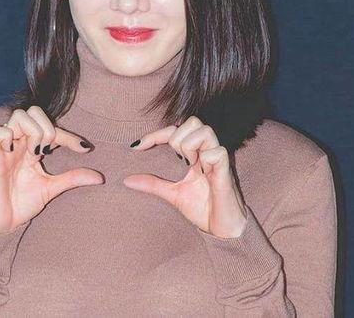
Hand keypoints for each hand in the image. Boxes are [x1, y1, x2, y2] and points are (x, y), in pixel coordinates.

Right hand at [0, 106, 103, 233]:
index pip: (52, 128)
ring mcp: (5, 146)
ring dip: (32, 131)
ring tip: (33, 153)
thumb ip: (73, 178)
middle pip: (34, 111)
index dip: (69, 136)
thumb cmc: (23, 203)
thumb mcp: (52, 187)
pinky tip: (13, 152)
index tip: (85, 149)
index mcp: (31, 147)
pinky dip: (8, 137)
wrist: (4, 224)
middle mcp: (19, 142)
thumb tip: (100, 178)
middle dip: (47, 128)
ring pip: (19, 115)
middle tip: (47, 151)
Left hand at [123, 116, 246, 237]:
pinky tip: (204, 173)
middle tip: (177, 159)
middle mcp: (206, 152)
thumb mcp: (172, 194)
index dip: (156, 134)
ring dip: (190, 146)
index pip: (175, 130)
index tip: (137, 147)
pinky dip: (206, 159)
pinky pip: (217, 152)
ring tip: (190, 165)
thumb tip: (127, 181)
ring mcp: (217, 160)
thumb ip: (153, 184)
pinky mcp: (226, 171)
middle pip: (193, 121)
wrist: (221, 231)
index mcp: (195, 154)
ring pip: (205, 130)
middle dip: (177, 137)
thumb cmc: (203, 209)